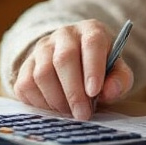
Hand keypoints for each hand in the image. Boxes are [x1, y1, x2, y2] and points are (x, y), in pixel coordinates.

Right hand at [11, 20, 134, 120]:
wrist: (77, 64)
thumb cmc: (100, 69)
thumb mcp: (117, 72)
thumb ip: (120, 80)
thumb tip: (110, 91)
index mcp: (91, 31)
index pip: (92, 43)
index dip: (92, 68)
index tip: (94, 92)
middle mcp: (64, 35)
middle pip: (63, 59)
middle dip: (73, 91)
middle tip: (82, 114)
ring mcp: (42, 48)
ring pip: (42, 74)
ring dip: (56, 100)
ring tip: (70, 112)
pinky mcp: (26, 64)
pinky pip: (25, 85)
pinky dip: (39, 103)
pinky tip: (54, 109)